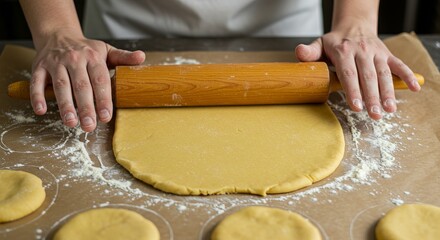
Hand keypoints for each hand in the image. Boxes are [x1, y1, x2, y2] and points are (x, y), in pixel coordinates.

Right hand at [30, 35, 144, 131]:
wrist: (59, 34)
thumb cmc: (86, 49)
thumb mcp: (106, 50)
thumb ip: (123, 58)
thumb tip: (142, 57)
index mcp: (93, 57)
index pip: (100, 80)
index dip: (103, 98)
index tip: (106, 116)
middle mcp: (74, 59)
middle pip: (81, 86)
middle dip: (86, 107)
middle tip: (90, 125)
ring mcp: (56, 63)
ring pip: (61, 85)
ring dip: (65, 105)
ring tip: (71, 122)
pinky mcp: (39, 67)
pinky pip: (37, 82)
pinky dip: (37, 96)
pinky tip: (42, 111)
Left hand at [295, 31, 420, 119]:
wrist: (354, 25)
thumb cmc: (334, 42)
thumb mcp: (319, 44)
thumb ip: (309, 52)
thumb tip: (299, 53)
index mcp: (344, 51)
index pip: (349, 73)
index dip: (353, 90)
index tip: (357, 106)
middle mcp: (362, 51)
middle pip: (368, 76)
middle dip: (372, 97)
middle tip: (373, 115)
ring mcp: (376, 53)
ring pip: (384, 73)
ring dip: (388, 92)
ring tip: (389, 109)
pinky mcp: (387, 54)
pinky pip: (399, 65)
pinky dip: (408, 76)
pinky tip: (414, 89)